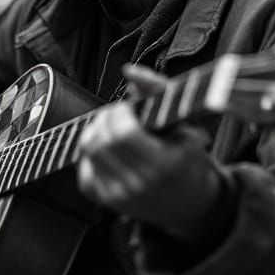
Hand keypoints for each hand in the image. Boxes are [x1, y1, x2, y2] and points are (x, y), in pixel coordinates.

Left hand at [76, 64, 221, 237]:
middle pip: (101, 141)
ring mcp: (120, 195)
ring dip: (96, 131)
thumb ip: (157, 91)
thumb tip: (129, 70)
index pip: (123, 133)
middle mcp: (139, 184)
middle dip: (105, 118)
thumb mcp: (185, 123)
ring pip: (88, 151)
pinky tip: (108, 148)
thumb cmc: (189, 158)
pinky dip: (91, 152)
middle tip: (118, 115)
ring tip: (112, 127)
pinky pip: (85, 167)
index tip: (128, 108)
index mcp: (163, 164)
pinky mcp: (106, 200)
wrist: (190, 204)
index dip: (119, 113)